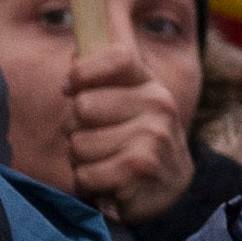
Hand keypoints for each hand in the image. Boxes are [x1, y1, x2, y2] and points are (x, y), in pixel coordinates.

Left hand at [58, 24, 194, 221]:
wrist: (171, 188)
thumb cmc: (136, 141)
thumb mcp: (129, 102)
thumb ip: (104, 74)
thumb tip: (75, 52)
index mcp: (150, 84)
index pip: (116, 58)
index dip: (84, 71)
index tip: (70, 88)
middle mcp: (157, 105)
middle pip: (83, 106)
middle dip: (76, 129)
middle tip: (95, 140)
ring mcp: (151, 136)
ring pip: (79, 144)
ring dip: (81, 160)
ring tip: (104, 163)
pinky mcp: (139, 168)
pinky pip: (85, 174)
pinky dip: (87, 183)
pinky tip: (107, 183)